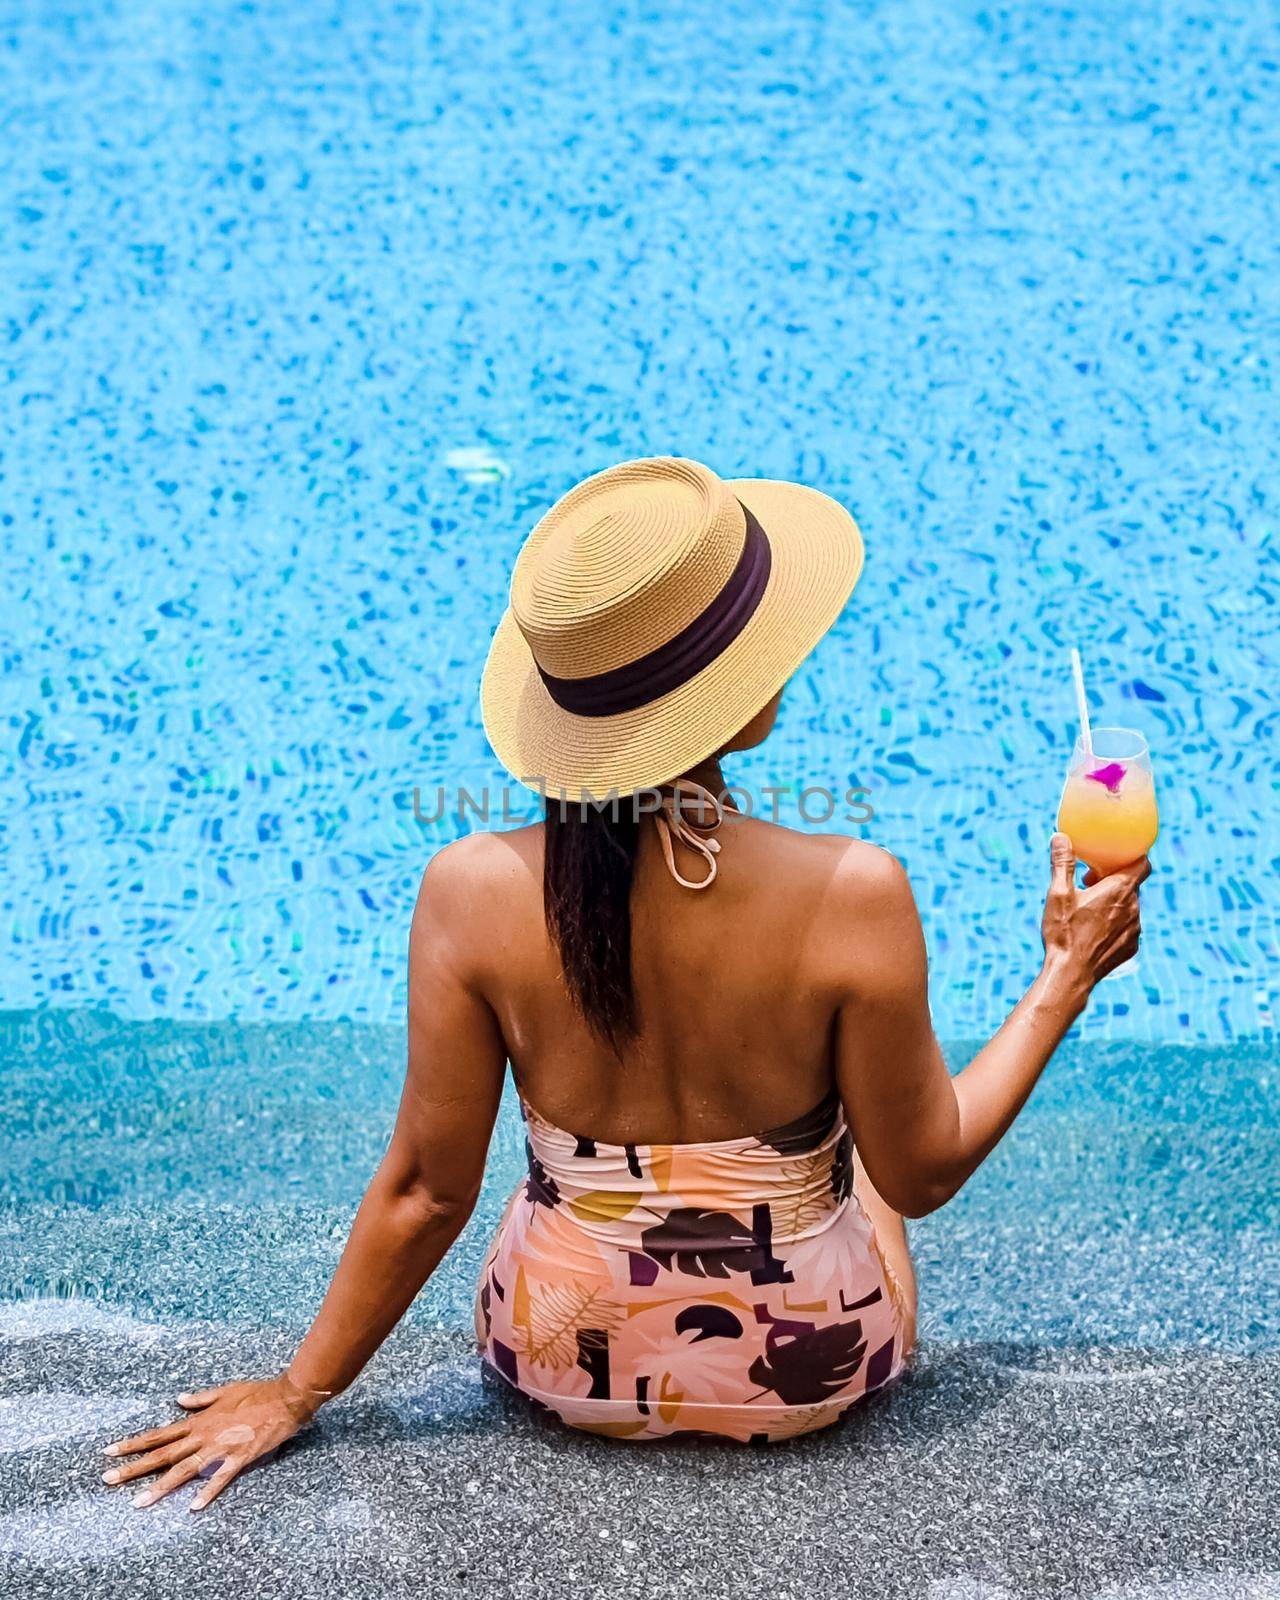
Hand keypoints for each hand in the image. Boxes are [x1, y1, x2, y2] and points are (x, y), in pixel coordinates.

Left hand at [101, 1374, 324, 1511]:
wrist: (286, 1398)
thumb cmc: (258, 1392)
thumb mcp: (226, 1389)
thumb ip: (201, 1398)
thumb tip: (180, 1400)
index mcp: (199, 1420)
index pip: (159, 1434)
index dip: (134, 1443)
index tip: (110, 1450)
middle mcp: (204, 1435)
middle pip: (163, 1454)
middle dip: (134, 1467)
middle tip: (108, 1479)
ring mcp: (220, 1447)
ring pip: (184, 1470)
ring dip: (160, 1486)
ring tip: (138, 1502)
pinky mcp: (239, 1457)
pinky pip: (220, 1477)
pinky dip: (207, 1491)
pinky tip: (193, 1507)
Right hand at [1041, 831, 1149, 988]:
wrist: (1071, 974)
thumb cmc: (1064, 932)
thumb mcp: (1058, 894)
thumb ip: (1062, 863)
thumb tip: (1060, 837)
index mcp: (1119, 890)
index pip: (1142, 864)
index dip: (1135, 855)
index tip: (1120, 853)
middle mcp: (1133, 908)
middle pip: (1132, 884)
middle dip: (1114, 879)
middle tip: (1091, 880)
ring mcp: (1135, 929)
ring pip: (1129, 907)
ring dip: (1114, 902)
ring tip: (1089, 906)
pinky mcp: (1131, 947)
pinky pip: (1127, 927)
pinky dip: (1115, 923)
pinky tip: (1094, 929)